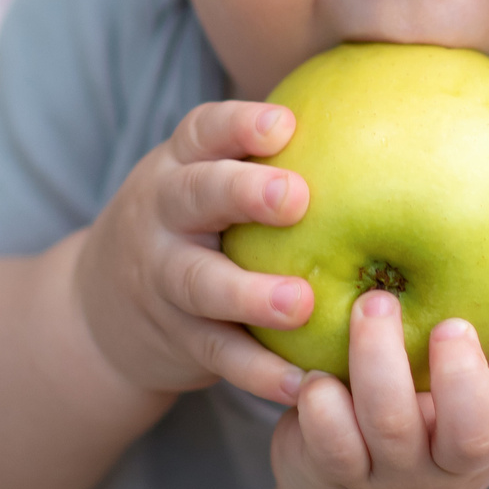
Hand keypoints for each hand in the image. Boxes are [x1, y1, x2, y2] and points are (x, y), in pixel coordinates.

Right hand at [71, 101, 317, 403]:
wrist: (102, 308)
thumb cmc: (197, 224)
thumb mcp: (208, 179)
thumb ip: (271, 154)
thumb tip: (385, 105)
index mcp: (180, 165)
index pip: (202, 131)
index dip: (239, 125)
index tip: (284, 124)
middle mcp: (163, 214)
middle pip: (195, 196)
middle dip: (241, 193)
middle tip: (295, 197)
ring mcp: (161, 278)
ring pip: (200, 283)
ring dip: (249, 294)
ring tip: (301, 303)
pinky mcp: (175, 338)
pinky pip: (218, 356)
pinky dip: (258, 372)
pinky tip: (304, 384)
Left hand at [271, 286, 488, 488]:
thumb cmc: (434, 413)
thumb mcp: (480, 381)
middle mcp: (455, 454)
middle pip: (474, 432)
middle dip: (462, 375)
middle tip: (448, 322)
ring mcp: (397, 471)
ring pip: (391, 424)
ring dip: (378, 360)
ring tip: (370, 305)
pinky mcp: (340, 475)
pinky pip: (330, 441)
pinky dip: (320, 400)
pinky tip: (313, 370)